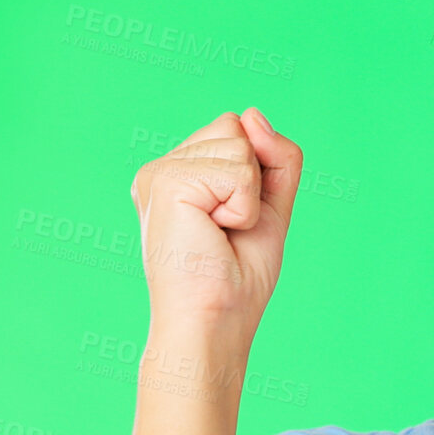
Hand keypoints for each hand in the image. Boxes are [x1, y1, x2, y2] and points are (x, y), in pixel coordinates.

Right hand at [130, 108, 302, 344]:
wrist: (214, 320)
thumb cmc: (237, 277)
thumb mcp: (269, 206)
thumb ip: (274, 157)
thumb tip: (252, 114)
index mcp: (180, 173)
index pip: (238, 129)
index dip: (258, 174)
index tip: (235, 222)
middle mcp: (162, 168)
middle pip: (236, 126)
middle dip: (253, 180)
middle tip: (227, 229)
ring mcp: (159, 172)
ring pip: (239, 143)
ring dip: (248, 196)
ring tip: (219, 232)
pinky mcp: (166, 181)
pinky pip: (239, 170)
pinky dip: (243, 207)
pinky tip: (213, 232)